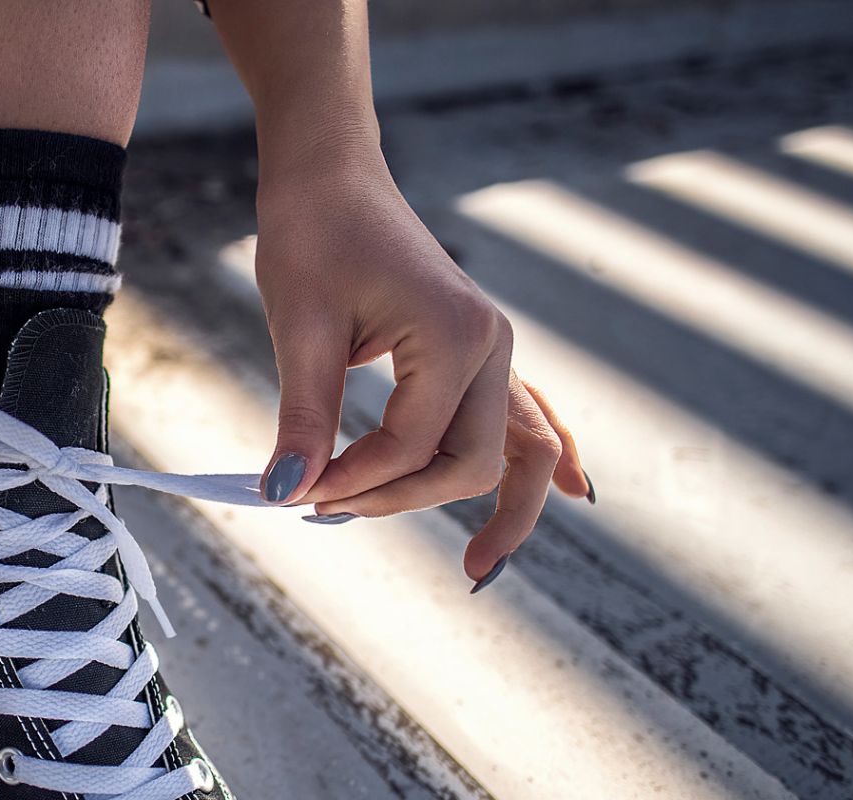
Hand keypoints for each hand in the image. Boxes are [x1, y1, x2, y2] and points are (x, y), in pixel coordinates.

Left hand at [252, 156, 591, 582]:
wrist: (332, 179)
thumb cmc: (313, 237)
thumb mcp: (300, 327)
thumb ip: (303, 416)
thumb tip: (284, 491)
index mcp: (453, 335)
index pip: (409, 445)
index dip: (351, 480)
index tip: (290, 491)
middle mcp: (491, 344)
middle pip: (473, 462)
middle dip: (407, 501)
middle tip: (330, 516)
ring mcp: (493, 349)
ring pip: (513, 449)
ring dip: (496, 505)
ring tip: (481, 568)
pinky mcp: (478, 352)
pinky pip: (524, 417)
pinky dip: (540, 458)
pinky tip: (568, 495)